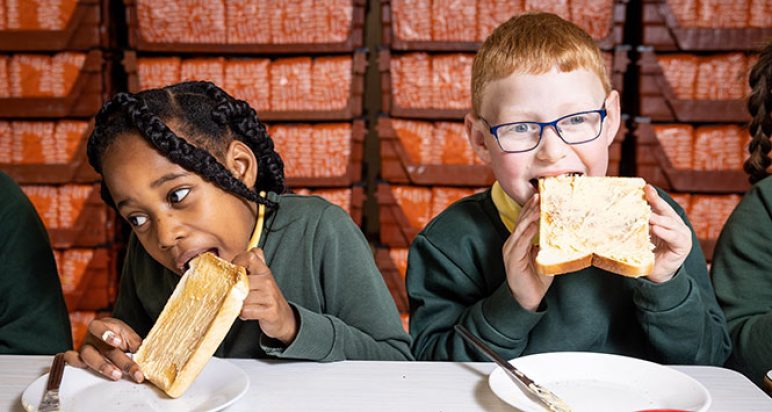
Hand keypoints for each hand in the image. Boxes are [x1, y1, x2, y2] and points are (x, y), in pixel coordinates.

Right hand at [63, 318, 143, 382]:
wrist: (109, 338)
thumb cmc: (119, 336)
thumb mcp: (129, 336)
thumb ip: (137, 344)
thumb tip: (146, 354)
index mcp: (103, 326)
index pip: (99, 327)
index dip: (106, 334)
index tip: (118, 342)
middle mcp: (92, 337)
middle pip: (102, 348)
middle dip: (121, 361)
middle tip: (133, 371)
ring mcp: (85, 349)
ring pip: (88, 357)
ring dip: (103, 366)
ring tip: (117, 375)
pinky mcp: (79, 359)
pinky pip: (70, 360)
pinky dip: (74, 363)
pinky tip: (85, 370)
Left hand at [233, 248, 297, 345]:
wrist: (283, 316)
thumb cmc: (268, 296)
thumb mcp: (264, 276)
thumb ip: (257, 262)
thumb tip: (251, 248)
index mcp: (264, 270)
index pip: (249, 256)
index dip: (237, 261)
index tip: (232, 271)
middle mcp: (267, 281)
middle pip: (241, 280)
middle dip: (234, 289)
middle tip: (236, 294)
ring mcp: (269, 296)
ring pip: (242, 297)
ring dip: (238, 304)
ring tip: (245, 304)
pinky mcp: (269, 311)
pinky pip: (246, 311)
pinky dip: (243, 314)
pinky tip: (248, 312)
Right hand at [502, 193, 552, 310]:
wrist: (528, 299)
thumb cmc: (536, 279)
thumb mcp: (543, 258)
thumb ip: (547, 245)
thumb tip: (560, 232)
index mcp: (518, 242)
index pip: (524, 221)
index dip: (531, 208)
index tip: (541, 195)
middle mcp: (512, 244)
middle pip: (521, 221)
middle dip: (530, 207)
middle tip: (540, 194)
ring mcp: (511, 251)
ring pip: (520, 229)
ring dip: (529, 216)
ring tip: (538, 204)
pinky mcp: (512, 260)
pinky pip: (521, 243)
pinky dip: (528, 232)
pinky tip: (535, 224)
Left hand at [645, 185, 691, 282]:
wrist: (657, 274)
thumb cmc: (649, 253)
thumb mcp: (642, 235)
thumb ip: (638, 224)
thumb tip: (620, 212)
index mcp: (667, 221)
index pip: (660, 206)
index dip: (654, 196)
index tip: (645, 186)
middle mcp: (676, 225)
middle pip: (666, 211)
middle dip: (657, 201)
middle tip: (647, 192)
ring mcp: (682, 235)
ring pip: (670, 223)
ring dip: (658, 218)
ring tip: (648, 215)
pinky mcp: (683, 246)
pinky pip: (674, 237)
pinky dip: (665, 232)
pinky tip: (656, 229)